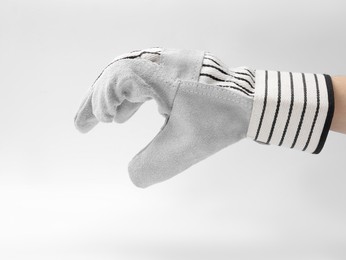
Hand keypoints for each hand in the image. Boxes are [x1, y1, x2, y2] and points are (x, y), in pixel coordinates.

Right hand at [74, 48, 252, 186]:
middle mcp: (162, 63)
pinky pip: (147, 78)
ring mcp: (171, 63)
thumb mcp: (186, 147)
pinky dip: (134, 96)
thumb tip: (132, 176)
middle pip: (118, 74)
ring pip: (132, 75)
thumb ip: (154, 164)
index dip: (103, 98)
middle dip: (98, 100)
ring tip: (104, 122)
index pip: (118, 78)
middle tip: (82, 125)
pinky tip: (129, 113)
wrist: (253, 104)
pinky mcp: (179, 70)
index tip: (105, 122)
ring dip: (115, 98)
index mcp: (160, 75)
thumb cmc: (221, 121)